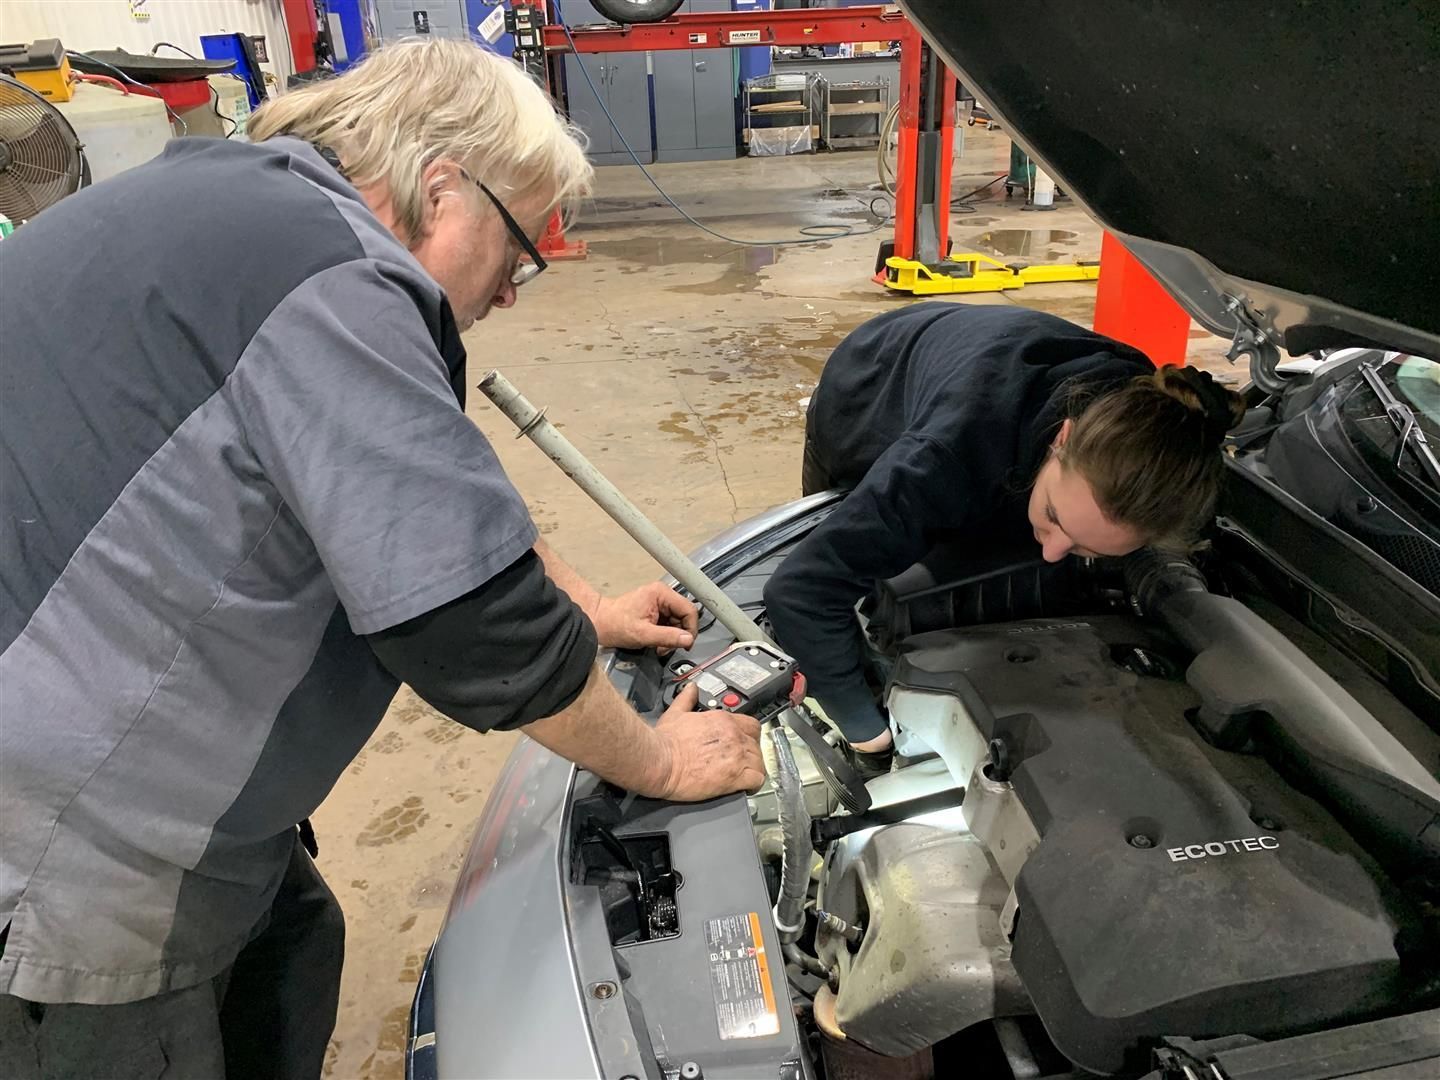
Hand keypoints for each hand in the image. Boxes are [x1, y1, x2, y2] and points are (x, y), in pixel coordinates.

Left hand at [591, 582, 698, 652]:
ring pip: (679, 622)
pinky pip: (670, 624)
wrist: (600, 624)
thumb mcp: (643, 634)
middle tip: (667, 648)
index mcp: (661, 593)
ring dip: (672, 637)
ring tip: (659, 646)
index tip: (686, 644)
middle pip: (685, 616)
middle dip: (679, 635)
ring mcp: (660, 602)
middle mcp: (663, 594)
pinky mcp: (657, 611)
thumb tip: (688, 640)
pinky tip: (657, 642)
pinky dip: (667, 636)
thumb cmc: (616, 625)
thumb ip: (668, 637)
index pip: (689, 610)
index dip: (691, 629)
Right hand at [648, 683, 766, 800]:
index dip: (748, 736)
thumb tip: (691, 689)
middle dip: (751, 754)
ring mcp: (736, 756)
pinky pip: (757, 779)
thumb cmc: (665, 741)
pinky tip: (747, 787)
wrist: (660, 761)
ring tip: (744, 776)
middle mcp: (733, 735)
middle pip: (756, 744)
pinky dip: (755, 785)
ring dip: (754, 769)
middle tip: (741, 762)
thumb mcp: (676, 713)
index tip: (742, 744)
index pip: (750, 725)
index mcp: (723, 720)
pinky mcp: (735, 776)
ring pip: (760, 761)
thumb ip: (686, 699)